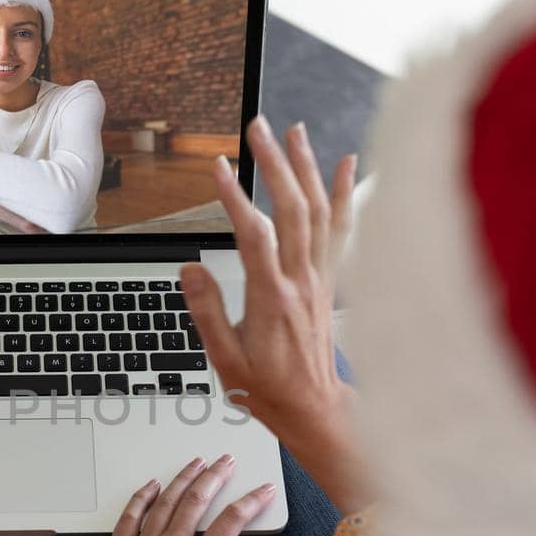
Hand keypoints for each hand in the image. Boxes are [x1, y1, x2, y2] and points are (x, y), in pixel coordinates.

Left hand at [73, 455, 277, 535]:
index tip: (264, 490)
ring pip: (165, 501)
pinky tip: (152, 485)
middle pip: (197, 500)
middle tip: (226, 461)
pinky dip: (142, 497)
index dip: (251, 502)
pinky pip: (130, 516)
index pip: (231, 523)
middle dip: (215, 475)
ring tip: (196, 462)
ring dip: (183, 478)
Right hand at [181, 118, 367, 512]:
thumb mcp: (224, 359)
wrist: (316, 409)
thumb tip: (189, 268)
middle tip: (257, 127)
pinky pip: (341, 230)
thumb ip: (206, 311)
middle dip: (274, 162)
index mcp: (271, 298)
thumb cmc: (268, 388)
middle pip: (292, 209)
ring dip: (306, 167)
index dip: (234, 198)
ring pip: (318, 211)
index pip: (253, 236)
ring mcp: (318, 278)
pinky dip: (345, 194)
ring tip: (292, 130)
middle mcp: (301, 281)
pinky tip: (345, 164)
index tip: (217, 167)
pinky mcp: (328, 280)